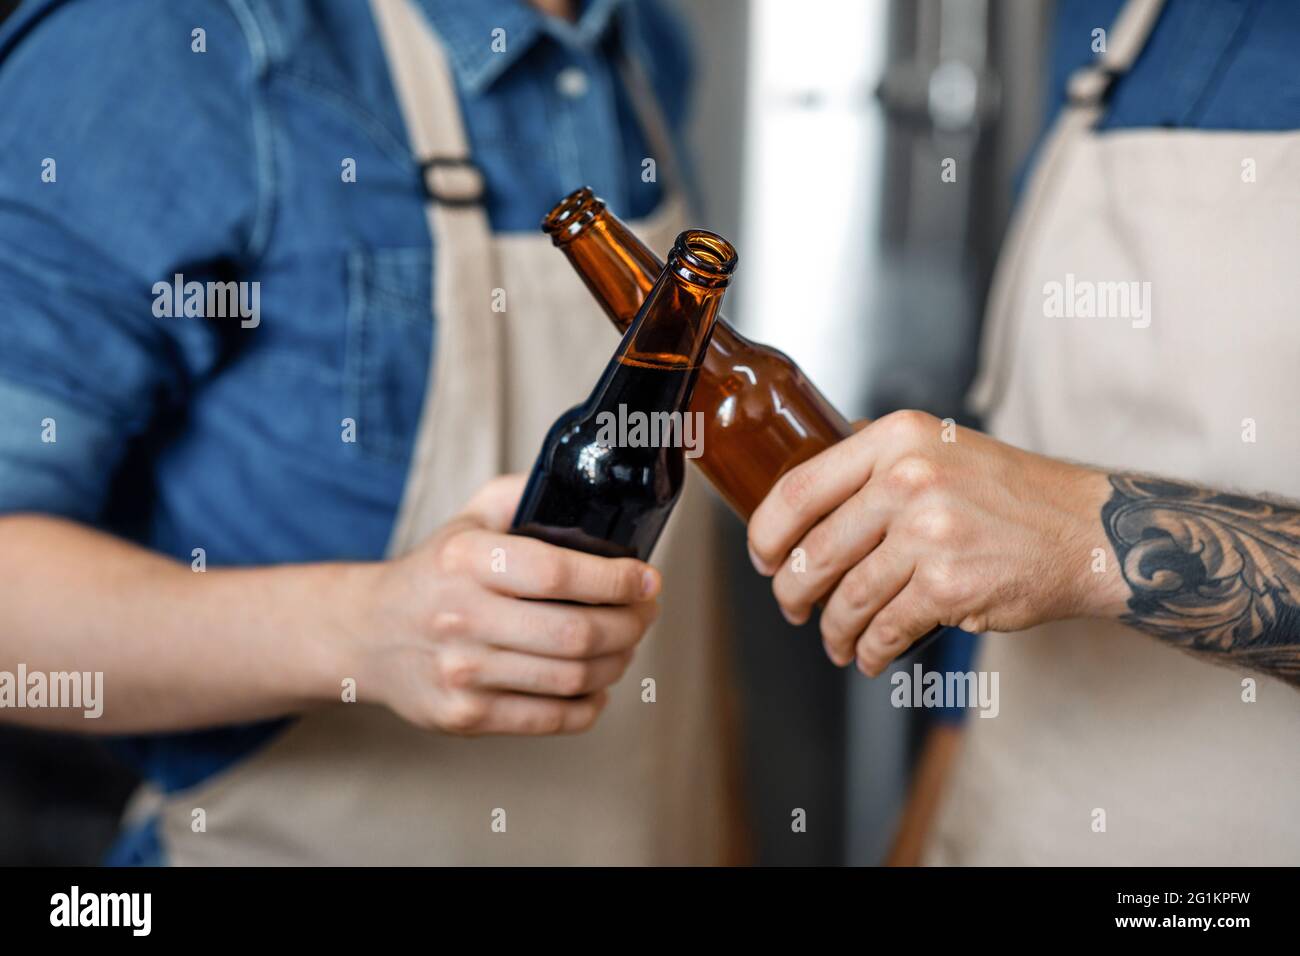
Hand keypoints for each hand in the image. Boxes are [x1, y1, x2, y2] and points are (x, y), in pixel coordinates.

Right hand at [344, 474, 660, 734]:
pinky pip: (551, 720)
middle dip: (630, 624)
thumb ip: (522, 495)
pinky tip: (596, 686)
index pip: (558, 574)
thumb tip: (584, 487)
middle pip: (576, 634)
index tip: (646, 578)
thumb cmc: (435, 572)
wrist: (366, 634)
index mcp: (466, 560)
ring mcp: (462, 674)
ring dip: (617, 662)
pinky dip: (589, 705)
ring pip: (571, 679)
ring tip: (625, 645)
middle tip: (645, 612)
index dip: (616, 580)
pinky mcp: (464, 717)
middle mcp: (461, 617)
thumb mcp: (469, 518)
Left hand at [746, 411, 1125, 675]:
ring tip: (835, 641)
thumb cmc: (1009, 492)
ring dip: (832, 631)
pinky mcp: (949, 587)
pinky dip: (868, 650)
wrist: (1085, 529)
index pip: (798, 489)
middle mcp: (907, 481)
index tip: (762, 556)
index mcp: (895, 440)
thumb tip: (809, 487)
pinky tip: (868, 655)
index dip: (766, 533)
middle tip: (792, 606)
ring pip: (846, 598)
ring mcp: (928, 535)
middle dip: (792, 591)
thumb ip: (876, 458)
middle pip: (813, 551)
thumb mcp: (938, 446)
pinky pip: (885, 629)